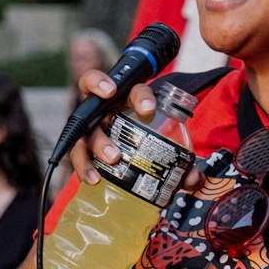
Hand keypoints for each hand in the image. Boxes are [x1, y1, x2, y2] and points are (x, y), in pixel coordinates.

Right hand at [68, 70, 200, 190]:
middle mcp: (107, 108)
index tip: (148, 110)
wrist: (133, 148)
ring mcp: (92, 126)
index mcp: (129, 101)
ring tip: (111, 161)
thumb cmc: (152, 141)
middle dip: (109, 128)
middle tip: (118, 153)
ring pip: (85, 132)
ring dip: (97, 146)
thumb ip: (182, 162)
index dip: (140, 96)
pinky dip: (84, 167)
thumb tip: (191, 179)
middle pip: (99, 108)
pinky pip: (77, 153)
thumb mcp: (167, 145)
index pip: (134, 89)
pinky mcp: (83, 145)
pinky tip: (93, 179)